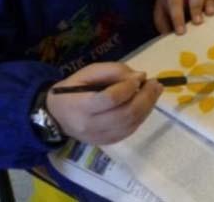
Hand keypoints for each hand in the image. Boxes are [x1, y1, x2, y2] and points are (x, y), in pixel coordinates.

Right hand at [46, 62, 162, 144]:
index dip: (128, 87)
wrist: (56, 116)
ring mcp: (99, 137)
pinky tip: (145, 105)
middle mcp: (90, 126)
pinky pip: (129, 131)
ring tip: (155, 92)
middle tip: (156, 84)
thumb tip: (140, 76)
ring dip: (147, 107)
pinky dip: (141, 117)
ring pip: (130, 124)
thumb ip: (113, 71)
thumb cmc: (72, 90)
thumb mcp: (87, 73)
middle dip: (145, 98)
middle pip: (125, 114)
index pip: (110, 98)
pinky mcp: (106, 143)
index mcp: (81, 106)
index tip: (140, 77)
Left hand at [153, 0, 213, 34]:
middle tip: (198, 21)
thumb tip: (173, 46)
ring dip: (211, 0)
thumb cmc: (170, 9)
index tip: (181, 32)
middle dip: (197, 5)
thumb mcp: (163, 19)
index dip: (178, 18)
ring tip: (212, 14)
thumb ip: (168, 29)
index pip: (175, 3)